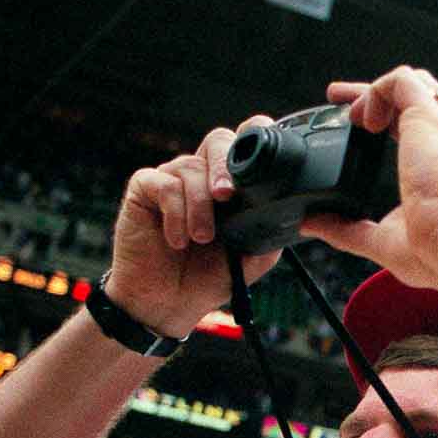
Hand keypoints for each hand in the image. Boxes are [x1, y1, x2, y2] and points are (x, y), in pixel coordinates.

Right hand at [106, 120, 283, 336]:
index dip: (253, 134)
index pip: (243, 143)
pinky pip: (164, 184)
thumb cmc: (208, 276)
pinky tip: (178, 239)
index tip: (259, 150)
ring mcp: (172, 178)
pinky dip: (176, 212)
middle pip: (218, 140)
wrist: (169, 303)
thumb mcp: (251, 257)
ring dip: (200, 206)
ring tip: (200, 239)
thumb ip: (269, 231)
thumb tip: (293, 213)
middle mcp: (202, 174)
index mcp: (230, 184)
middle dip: (225, 165)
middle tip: (226, 197)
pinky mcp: (145, 188)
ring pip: (191, 167)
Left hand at [301, 66, 437, 295]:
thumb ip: (348, 229)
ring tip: (345, 107)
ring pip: (412, 83)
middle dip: (377, 95)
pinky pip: (402, 81)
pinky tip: (362, 119)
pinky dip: (375, 91)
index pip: (423, 127)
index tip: (360, 124)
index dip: (389, 119)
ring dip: (373, 89)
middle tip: (340, 101)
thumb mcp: (383, 240)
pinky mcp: (429, 118)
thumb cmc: (437, 253)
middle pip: (417, 99)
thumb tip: (313, 225)